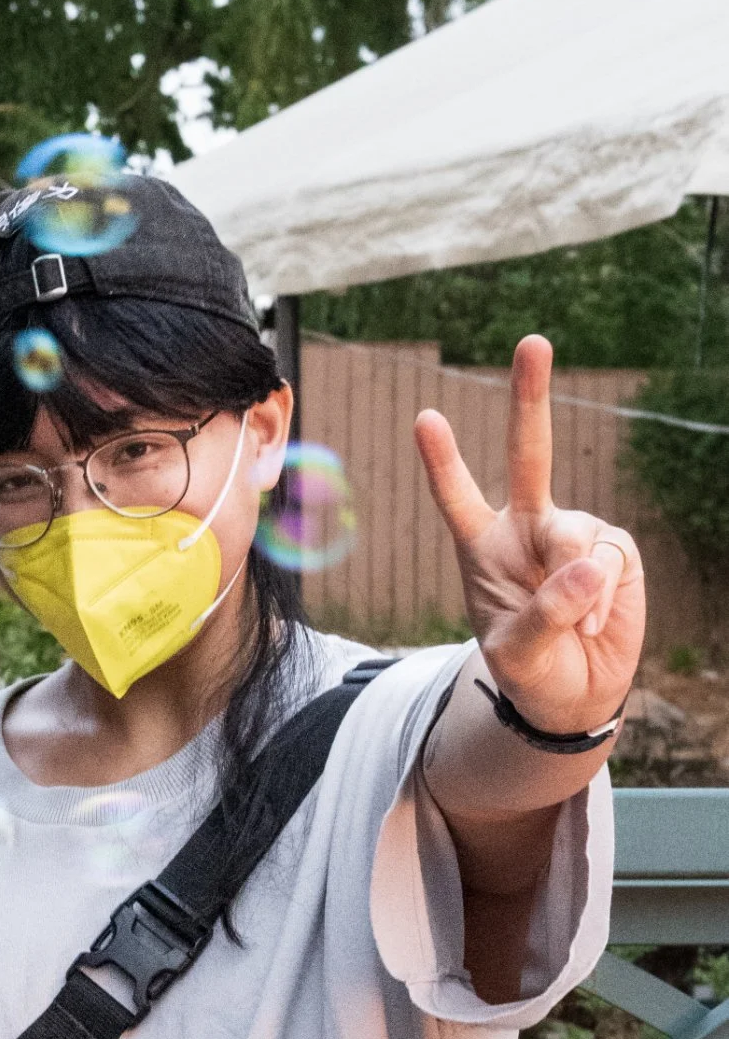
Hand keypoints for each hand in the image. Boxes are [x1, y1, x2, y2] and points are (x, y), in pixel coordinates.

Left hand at [414, 334, 645, 735]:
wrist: (573, 695)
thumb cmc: (530, 670)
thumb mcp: (516, 654)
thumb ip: (543, 613)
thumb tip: (588, 566)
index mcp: (483, 546)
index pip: (458, 499)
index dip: (444, 463)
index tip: (425, 419)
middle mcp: (527, 528)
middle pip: (529, 455)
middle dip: (530, 399)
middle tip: (532, 343)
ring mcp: (572, 535)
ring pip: (576, 536)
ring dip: (576, 587)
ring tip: (574, 627)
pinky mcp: (613, 550)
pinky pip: (609, 561)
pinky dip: (602, 597)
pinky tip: (595, 623)